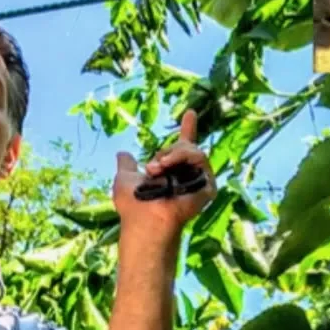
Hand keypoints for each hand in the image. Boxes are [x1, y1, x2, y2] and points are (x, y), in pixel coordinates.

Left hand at [113, 110, 217, 237]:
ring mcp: (199, 180)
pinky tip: (169, 169)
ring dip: (173, 155)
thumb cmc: (132, 203)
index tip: (190, 112)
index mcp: (170, 171)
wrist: (145, 217)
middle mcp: (187, 174)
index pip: (182, 148)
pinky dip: (182, 158)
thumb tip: (122, 153)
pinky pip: (200, 158)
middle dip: (167, 151)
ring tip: (159, 168)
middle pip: (185, 145)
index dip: (188, 129)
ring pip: (193, 150)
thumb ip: (126, 166)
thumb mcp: (125, 178)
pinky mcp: (208, 185)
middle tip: (152, 167)